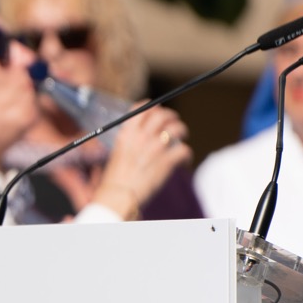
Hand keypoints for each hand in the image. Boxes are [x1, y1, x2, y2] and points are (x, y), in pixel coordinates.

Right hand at [93, 104, 190, 219]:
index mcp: (127, 133)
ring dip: (182, 132)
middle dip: (172, 117)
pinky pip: (184, 149)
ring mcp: (155, 148)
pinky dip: (187, 155)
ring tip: (182, 138)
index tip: (157, 110)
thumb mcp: (118, 153)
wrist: (118, 195)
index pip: (141, 109)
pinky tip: (184, 161)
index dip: (152, 106)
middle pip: (163, 115)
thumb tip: (143, 138)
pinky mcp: (167, 161)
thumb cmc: (115, 179)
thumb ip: (131, 142)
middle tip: (174, 123)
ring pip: (177, 128)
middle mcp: (142, 136)